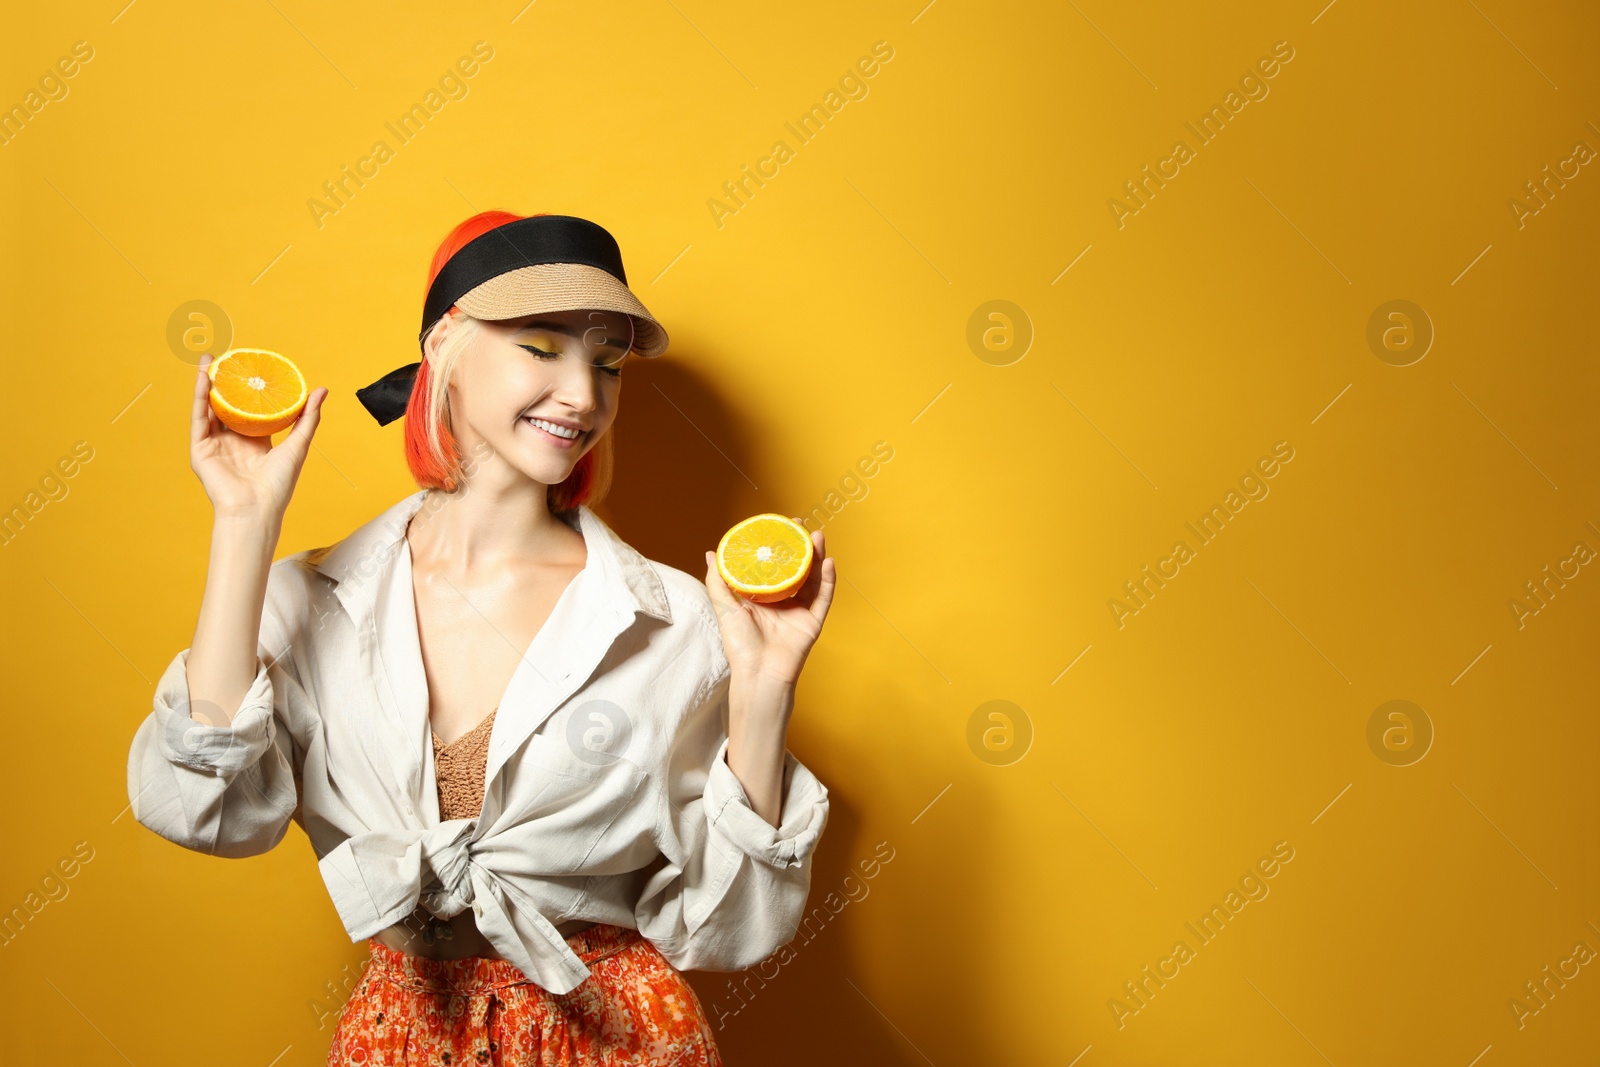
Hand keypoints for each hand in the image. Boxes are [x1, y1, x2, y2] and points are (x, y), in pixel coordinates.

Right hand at [190, 353, 326, 519]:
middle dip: (226, 382)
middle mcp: (233, 442)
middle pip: (227, 405)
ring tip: (210, 359)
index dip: (250, 390)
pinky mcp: (200, 450)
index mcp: (255, 442)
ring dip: (208, 383)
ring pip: (210, 408)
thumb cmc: (279, 484)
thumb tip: (322, 390)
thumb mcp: (298, 445)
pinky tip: (204, 379)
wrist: (257, 508)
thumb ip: (308, 417)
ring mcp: (215, 445)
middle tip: (229, 357)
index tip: (252, 367)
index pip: (250, 409)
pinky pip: (198, 418)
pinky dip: (200, 398)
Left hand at [703, 520, 835, 684]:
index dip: (778, 547)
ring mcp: (800, 611)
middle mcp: (783, 602)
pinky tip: (829, 562)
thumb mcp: (724, 606)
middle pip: (796, 568)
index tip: (779, 527)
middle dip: (801, 547)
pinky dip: (828, 580)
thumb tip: (711, 554)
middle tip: (801, 526)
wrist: (758, 673)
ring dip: (817, 557)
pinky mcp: (813, 622)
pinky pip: (823, 598)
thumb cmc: (739, 644)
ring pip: (813, 578)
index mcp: (763, 597)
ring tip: (818, 537)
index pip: (774, 566)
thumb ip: (718, 581)